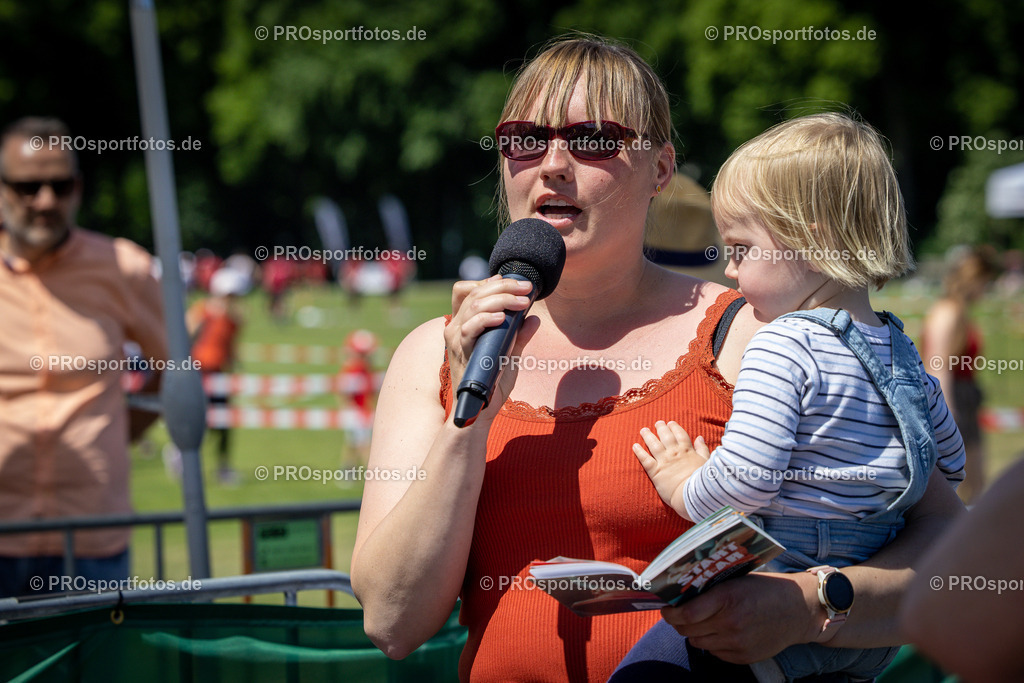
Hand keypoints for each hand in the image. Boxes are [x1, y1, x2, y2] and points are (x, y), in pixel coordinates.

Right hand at [444, 275, 536, 422]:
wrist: (480, 410)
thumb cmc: (492, 383)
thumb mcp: (510, 355)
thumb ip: (519, 336)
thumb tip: (534, 318)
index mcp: (463, 324)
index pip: (467, 291)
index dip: (487, 282)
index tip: (511, 281)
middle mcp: (455, 327)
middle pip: (474, 292)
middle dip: (504, 286)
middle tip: (527, 288)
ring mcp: (456, 338)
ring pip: (474, 304)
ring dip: (502, 298)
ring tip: (523, 302)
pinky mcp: (461, 350)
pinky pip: (470, 327)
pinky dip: (488, 318)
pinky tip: (504, 317)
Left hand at [632, 420, 709, 517]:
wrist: (693, 494)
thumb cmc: (702, 481)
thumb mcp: (706, 462)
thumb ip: (702, 449)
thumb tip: (700, 438)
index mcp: (687, 450)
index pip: (680, 434)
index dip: (674, 428)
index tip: (670, 423)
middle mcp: (674, 453)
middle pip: (665, 436)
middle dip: (661, 428)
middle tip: (657, 423)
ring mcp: (664, 461)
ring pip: (654, 444)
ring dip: (648, 436)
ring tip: (643, 430)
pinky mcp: (655, 471)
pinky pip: (645, 459)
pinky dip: (639, 452)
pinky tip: (634, 446)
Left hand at [660, 571, 821, 663]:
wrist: (800, 610)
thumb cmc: (766, 589)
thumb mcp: (736, 580)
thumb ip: (711, 590)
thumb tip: (680, 595)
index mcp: (727, 598)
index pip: (685, 613)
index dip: (670, 613)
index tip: (666, 609)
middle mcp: (730, 623)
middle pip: (687, 630)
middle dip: (679, 622)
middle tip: (680, 614)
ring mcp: (737, 643)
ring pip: (698, 642)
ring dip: (695, 632)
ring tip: (702, 621)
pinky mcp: (743, 657)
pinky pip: (714, 652)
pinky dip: (712, 642)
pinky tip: (721, 631)